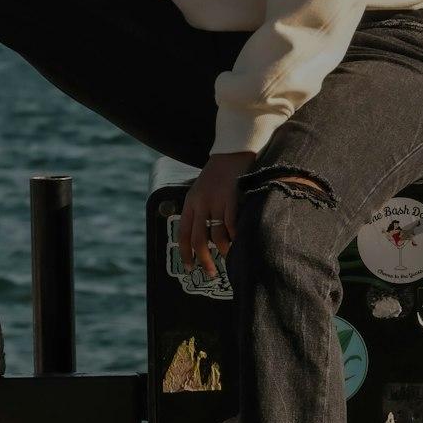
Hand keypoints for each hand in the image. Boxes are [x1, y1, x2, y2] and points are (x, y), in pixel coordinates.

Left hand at [178, 151, 255, 277]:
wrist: (233, 150)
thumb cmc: (219, 173)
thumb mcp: (202, 190)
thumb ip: (200, 209)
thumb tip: (204, 236)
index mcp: (190, 201)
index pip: (183, 232)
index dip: (184, 252)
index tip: (189, 266)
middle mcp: (201, 202)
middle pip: (198, 239)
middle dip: (204, 259)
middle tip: (211, 272)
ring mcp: (216, 200)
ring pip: (217, 235)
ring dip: (223, 251)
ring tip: (229, 258)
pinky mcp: (232, 197)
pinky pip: (232, 224)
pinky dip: (236, 237)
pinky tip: (240, 242)